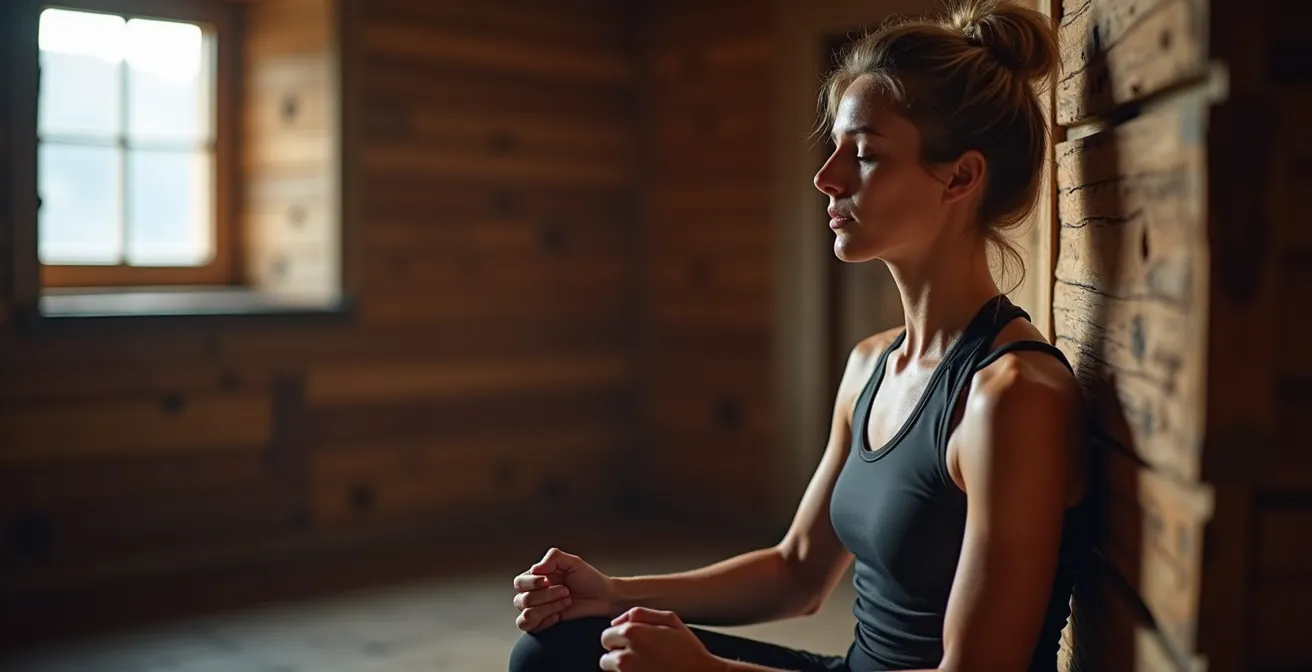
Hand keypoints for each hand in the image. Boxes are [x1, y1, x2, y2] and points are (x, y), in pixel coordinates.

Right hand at [512, 547, 614, 631]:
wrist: (603, 597)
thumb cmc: (588, 579)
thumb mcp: (573, 562)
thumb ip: (553, 558)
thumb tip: (534, 570)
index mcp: (536, 577)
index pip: (519, 583)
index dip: (532, 583)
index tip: (549, 581)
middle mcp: (533, 593)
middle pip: (521, 600)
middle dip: (546, 596)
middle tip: (566, 591)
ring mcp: (537, 610)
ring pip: (526, 614)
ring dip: (547, 608)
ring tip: (566, 601)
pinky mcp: (543, 624)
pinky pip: (530, 627)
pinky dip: (544, 621)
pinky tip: (558, 616)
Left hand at [599, 607, 726, 671]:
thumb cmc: (689, 650)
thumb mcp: (670, 619)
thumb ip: (639, 613)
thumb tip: (616, 622)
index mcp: (632, 633)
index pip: (606, 636)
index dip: (619, 639)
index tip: (632, 643)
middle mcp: (625, 656)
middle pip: (605, 657)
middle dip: (618, 655)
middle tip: (639, 656)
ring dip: (623, 669)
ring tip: (645, 666)